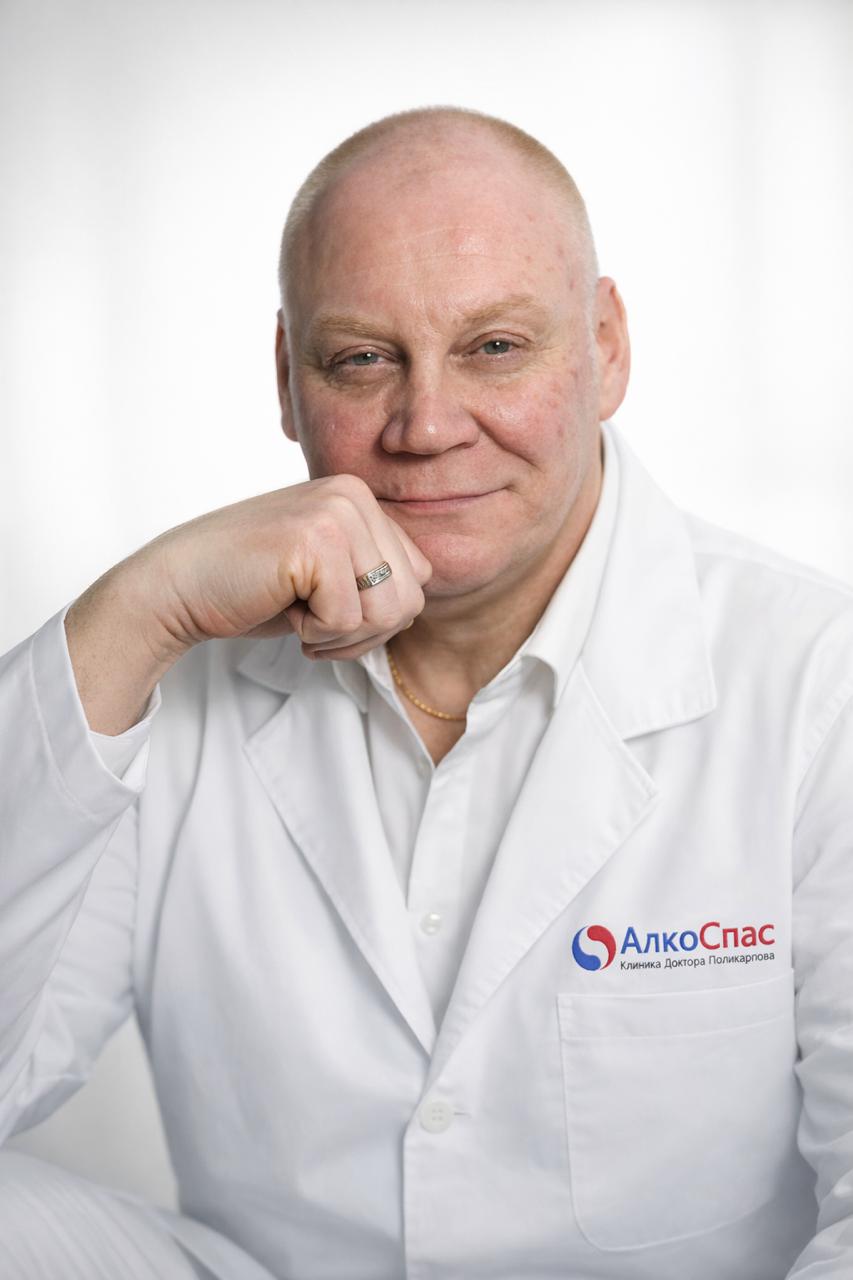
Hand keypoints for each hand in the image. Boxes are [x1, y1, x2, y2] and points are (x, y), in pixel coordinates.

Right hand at [134, 473, 431, 662]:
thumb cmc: (250, 587)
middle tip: (312, 622)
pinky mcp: (316, 540)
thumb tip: (420, 597)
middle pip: (410, 599)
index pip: (418, 578)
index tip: (328, 610)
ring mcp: (336, 512)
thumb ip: (373, 571)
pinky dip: (313, 632)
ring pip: (388, 612)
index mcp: (360, 498)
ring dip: (341, 635)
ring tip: (298, 613)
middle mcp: (353, 495)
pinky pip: (348, 619)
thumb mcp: (327, 573)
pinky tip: (281, 606)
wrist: (177, 587)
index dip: (377, 616)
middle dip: (363, 632)